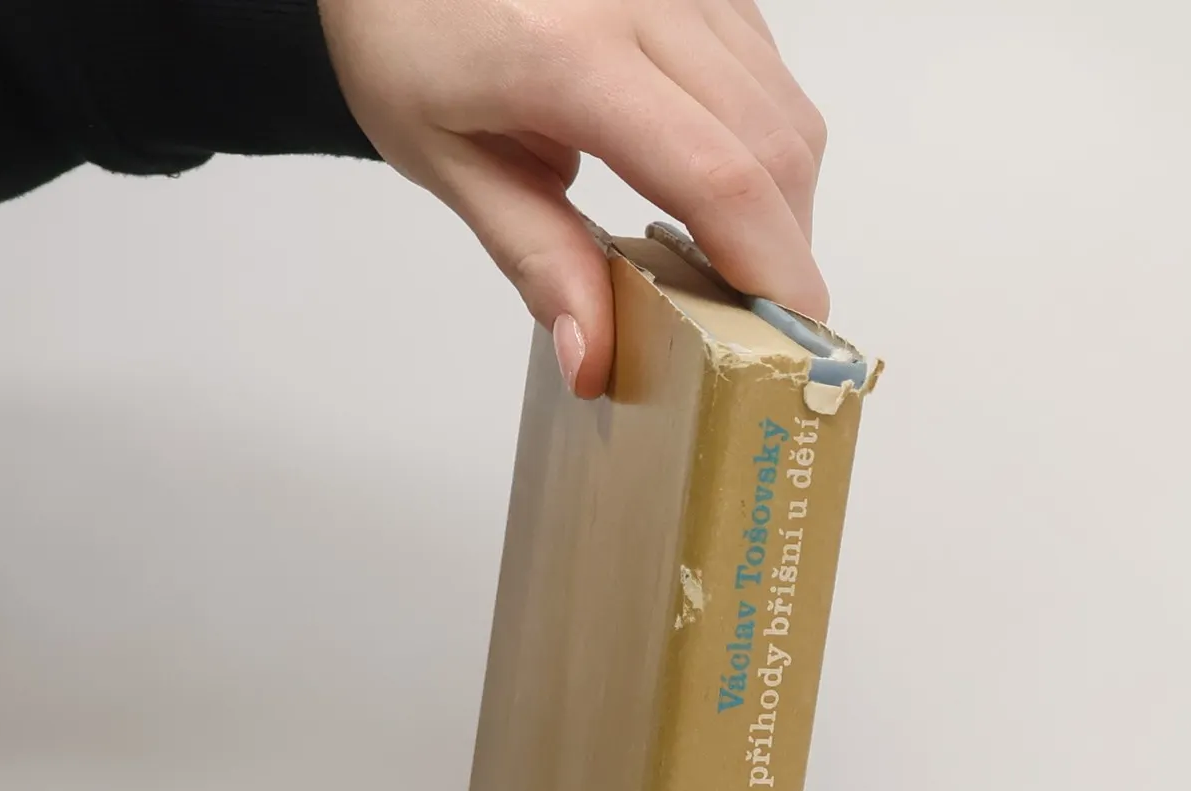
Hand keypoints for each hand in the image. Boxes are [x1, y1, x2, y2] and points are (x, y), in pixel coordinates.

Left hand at [317, 0, 829, 398]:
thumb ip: (535, 257)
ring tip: (732, 263)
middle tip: (760, 329)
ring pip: (787, 111)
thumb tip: (596, 359)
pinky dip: (764, 148)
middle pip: (775, 150)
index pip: (716, 177)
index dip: (768, 270)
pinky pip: (768, 73)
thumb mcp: (445, 158)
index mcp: (569, 52)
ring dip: (780, 205)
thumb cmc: (403, 32)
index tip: (784, 345)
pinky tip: (716, 188)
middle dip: (785, 254)